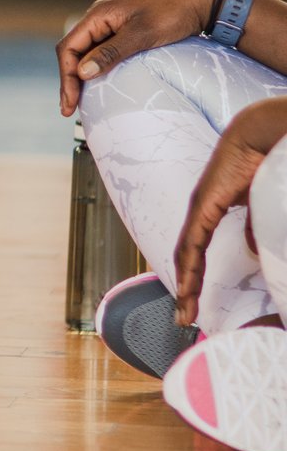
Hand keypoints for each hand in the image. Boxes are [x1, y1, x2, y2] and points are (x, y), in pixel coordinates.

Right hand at [55, 0, 213, 116]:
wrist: (201, 2)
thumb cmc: (173, 14)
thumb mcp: (142, 35)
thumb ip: (110, 53)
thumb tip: (82, 73)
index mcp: (98, 14)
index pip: (69, 48)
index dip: (66, 76)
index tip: (70, 102)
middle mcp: (100, 18)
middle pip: (74, 52)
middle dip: (70, 80)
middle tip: (70, 109)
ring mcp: (111, 24)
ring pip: (87, 53)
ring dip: (81, 76)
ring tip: (81, 102)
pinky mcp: (123, 31)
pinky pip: (102, 52)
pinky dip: (97, 69)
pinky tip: (99, 84)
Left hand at [172, 97, 286, 324]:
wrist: (261, 131)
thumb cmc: (266, 160)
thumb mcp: (261, 202)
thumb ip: (257, 226)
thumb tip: (255, 250)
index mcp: (212, 208)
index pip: (197, 249)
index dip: (194, 276)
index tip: (193, 303)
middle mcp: (200, 210)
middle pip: (187, 257)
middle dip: (186, 289)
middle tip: (183, 319)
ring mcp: (199, 207)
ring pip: (186, 254)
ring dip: (184, 285)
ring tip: (184, 312)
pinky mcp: (205, 204)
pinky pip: (193, 241)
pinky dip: (189, 266)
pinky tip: (187, 287)